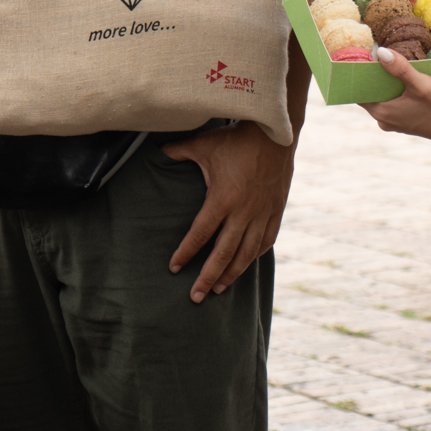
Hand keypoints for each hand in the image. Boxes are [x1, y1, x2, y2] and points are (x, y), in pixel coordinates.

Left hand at [160, 124, 294, 303]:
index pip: (200, 234)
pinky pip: (266, 242)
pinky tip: (245, 265)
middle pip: (224, 254)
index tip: (174, 268)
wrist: (275, 133)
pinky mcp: (277, 211)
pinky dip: (254, 256)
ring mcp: (263, 214)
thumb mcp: (203, 144)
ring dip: (232, 274)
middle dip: (208, 277)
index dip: (186, 253)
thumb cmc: (236, 139)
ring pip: (247, 254)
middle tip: (195, 297)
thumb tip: (154, 152)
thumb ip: (177, 151)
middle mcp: (244, 211)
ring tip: (219, 289)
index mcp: (223, 198)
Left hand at [359, 47, 430, 144]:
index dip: (356, 76)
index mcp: (383, 114)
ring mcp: (396, 122)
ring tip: (385, 61)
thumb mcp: (422, 84)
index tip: (354, 58)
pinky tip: (400, 76)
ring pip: (382, 97)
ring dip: (384, 82)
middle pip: (370, 94)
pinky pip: (393, 101)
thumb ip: (401, 69)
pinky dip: (394, 89)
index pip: (358, 93)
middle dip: (371, 76)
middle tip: (371, 53)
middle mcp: (385, 120)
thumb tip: (380, 52)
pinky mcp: (407, 120)